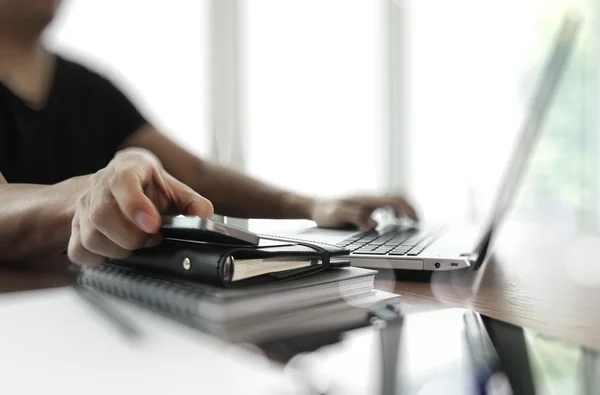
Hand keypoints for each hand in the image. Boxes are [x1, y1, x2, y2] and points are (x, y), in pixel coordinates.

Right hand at [68, 148, 213, 265]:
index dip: (135, 205)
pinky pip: (78, 250)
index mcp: (128, 168)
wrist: (123, 182)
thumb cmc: (150, 187)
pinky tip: (117, 250)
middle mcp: (100, 184)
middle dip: (131, 236)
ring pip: (90, 236)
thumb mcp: (175, 189)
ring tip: (137, 244)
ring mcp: (84, 206)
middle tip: (152, 239)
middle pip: (102, 214)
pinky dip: (99, 258)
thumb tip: (203, 216)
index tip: (153, 225)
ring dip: (118, 249)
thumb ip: (193, 203)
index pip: (122, 181)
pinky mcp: (75, 227)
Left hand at [310, 195, 417, 229]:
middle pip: (397, 197)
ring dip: (404, 209)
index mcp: (366, 199)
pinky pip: (386, 205)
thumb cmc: (325, 212)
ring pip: (393, 200)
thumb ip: (356, 218)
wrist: (315, 207)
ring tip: (410, 222)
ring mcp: (368, 200)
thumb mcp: (337, 216)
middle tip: (417, 221)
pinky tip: (394, 221)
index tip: (415, 220)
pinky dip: (396, 211)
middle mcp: (369, 197)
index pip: (394, 199)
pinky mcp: (366, 204)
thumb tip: (375, 225)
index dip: (407, 209)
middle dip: (410, 208)